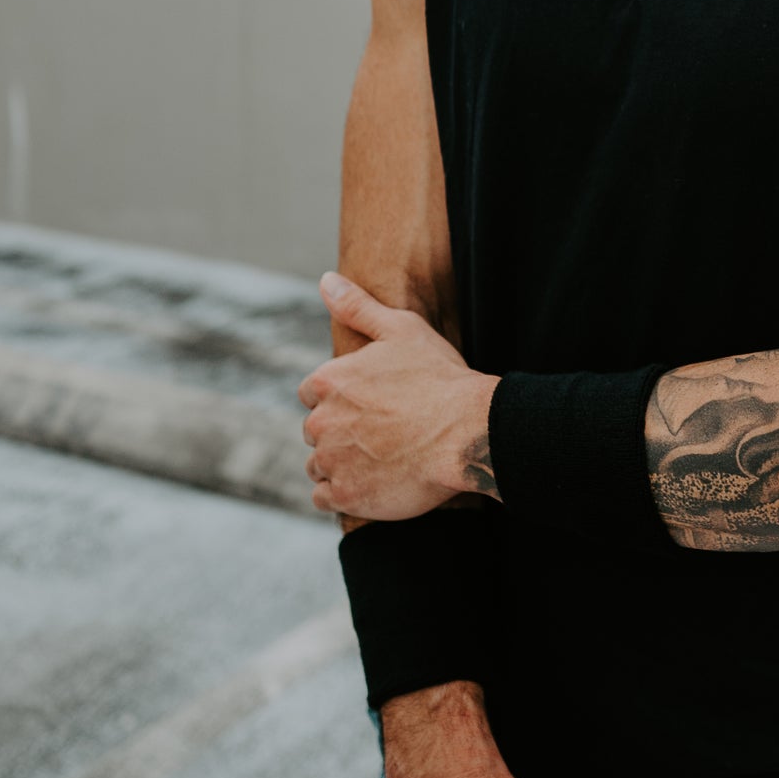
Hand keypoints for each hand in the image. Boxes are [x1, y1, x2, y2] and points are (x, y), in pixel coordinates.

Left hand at [299, 273, 497, 518]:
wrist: (467, 431)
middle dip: (340, 432)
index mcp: (327, 380)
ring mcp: (332, 461)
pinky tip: (372, 484)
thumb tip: (325, 280)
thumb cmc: (439, 378)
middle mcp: (320, 421)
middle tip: (381, 434)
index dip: (340, 399)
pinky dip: (343, 493)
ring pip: (319, 465)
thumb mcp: (401, 329)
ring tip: (380, 460)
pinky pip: (325, 497)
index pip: (311, 393)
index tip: (369, 405)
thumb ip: (357, 306)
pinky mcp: (345, 496)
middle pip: (316, 430)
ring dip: (340, 464)